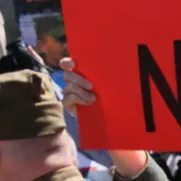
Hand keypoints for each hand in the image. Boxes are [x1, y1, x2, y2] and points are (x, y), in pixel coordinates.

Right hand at [59, 58, 147, 177]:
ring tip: (94, 98)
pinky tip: (89, 103)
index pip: (67, 64)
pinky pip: (67, 99)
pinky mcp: (68, 104)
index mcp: (81, 73)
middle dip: (78, 79)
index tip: (74, 63)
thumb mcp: (108, 85)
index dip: (67, 62)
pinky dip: (79, 99)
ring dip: (81, 91)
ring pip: (68, 87)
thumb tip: (113, 62)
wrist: (111, 118)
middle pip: (67, 74)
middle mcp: (73, 81)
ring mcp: (69, 93)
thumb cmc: (111, 98)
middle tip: (92, 86)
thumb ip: (104, 76)